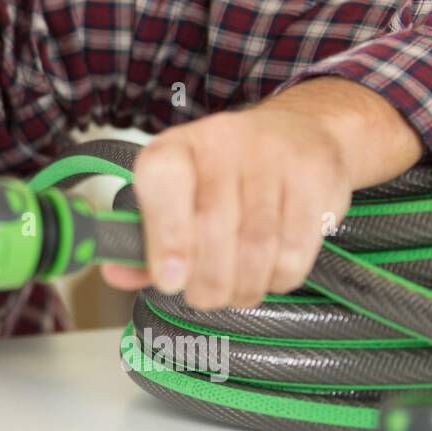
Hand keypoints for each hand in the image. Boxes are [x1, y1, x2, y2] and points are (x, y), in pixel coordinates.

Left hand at [101, 106, 352, 309]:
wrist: (299, 133)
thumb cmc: (224, 175)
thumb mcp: (175, 195)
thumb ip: (145, 240)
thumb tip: (115, 274)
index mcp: (175, 148)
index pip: (163, 183)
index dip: (166, 237)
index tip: (169, 281)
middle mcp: (223, 142)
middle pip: (213, 225)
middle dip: (206, 279)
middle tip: (202, 297)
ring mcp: (273, 156)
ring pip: (256, 244)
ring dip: (242, 285)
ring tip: (233, 292)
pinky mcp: (316, 177)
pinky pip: (296, 249)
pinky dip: (278, 277)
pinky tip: (267, 274)